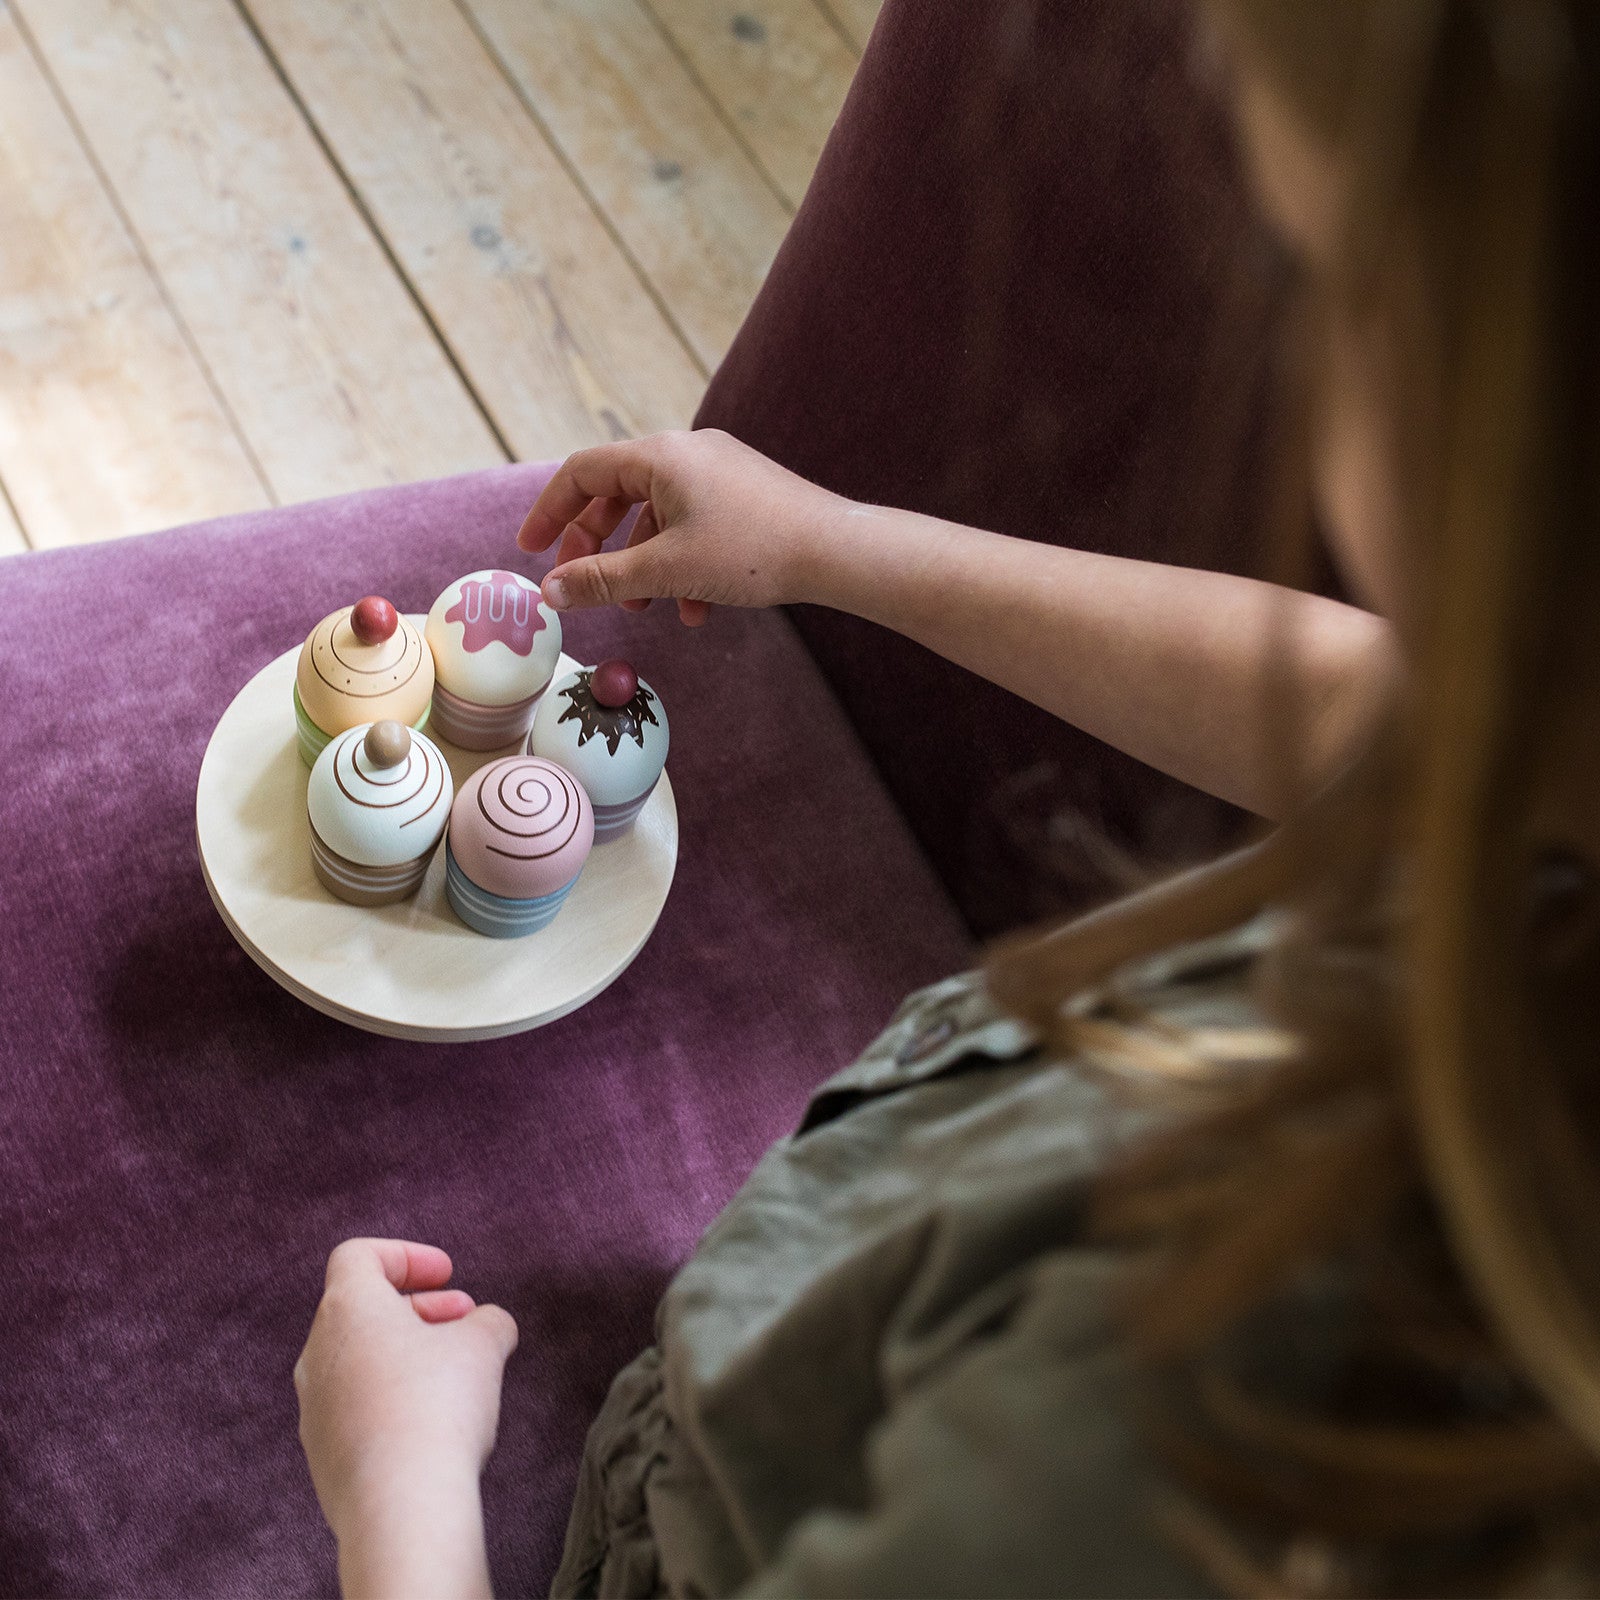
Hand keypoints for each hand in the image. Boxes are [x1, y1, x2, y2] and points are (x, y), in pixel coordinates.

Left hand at [294, 1239, 516, 1552]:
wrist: (401, 1506)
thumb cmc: (437, 1408)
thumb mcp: (484, 1345)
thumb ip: (488, 1321)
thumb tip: (488, 1326)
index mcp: (347, 1310)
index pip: (359, 1256)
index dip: (407, 1256)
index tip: (447, 1274)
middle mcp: (318, 1354)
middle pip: (363, 1310)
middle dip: (419, 1307)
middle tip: (465, 1319)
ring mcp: (315, 1408)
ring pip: (359, 1361)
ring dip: (406, 1354)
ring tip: (457, 1372)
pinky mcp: (323, 1455)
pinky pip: (357, 1409)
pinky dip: (392, 1399)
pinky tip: (434, 1422)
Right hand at [517, 429, 848, 626]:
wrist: (834, 550)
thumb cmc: (752, 552)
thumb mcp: (665, 570)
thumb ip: (601, 581)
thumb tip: (549, 592)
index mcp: (660, 456)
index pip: (582, 472)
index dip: (549, 512)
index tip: (531, 551)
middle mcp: (686, 452)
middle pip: (617, 493)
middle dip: (598, 546)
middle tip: (582, 585)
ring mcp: (718, 470)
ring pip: (658, 515)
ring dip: (642, 564)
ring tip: (642, 607)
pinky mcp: (743, 494)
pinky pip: (694, 523)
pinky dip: (681, 563)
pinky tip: (695, 610)